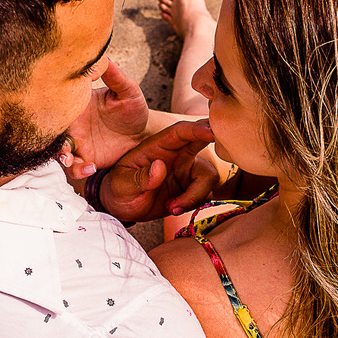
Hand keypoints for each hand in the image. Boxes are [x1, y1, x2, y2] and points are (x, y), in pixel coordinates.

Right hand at [60, 59, 149, 179]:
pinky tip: (91, 167)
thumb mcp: (127, 90)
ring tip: (71, 161)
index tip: (53, 119)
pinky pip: (74, 167)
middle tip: (60, 145)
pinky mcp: (86, 158)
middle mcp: (72, 124)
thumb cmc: (133, 108)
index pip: (55, 107)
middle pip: (50, 133)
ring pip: (58, 152)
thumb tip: (103, 56)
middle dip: (51, 139)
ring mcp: (77, 142)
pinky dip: (78, 170)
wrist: (143, 133)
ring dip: (61, 158)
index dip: (49, 113)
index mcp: (76, 105)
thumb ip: (115, 76)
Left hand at [99, 120, 217, 222]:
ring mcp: (187, 172)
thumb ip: (139, 177)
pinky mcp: (192, 190)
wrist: (122, 208)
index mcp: (160, 145)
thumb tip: (159, 168)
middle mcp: (178, 155)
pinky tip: (173, 209)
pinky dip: (194, 204)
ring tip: (171, 207)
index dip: (197, 128)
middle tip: (219, 155)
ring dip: (195, 195)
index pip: (181, 131)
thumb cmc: (119, 188)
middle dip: (217, 145)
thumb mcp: (122, 183)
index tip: (211, 131)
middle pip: (205, 144)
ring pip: (208, 177)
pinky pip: (206, 195)